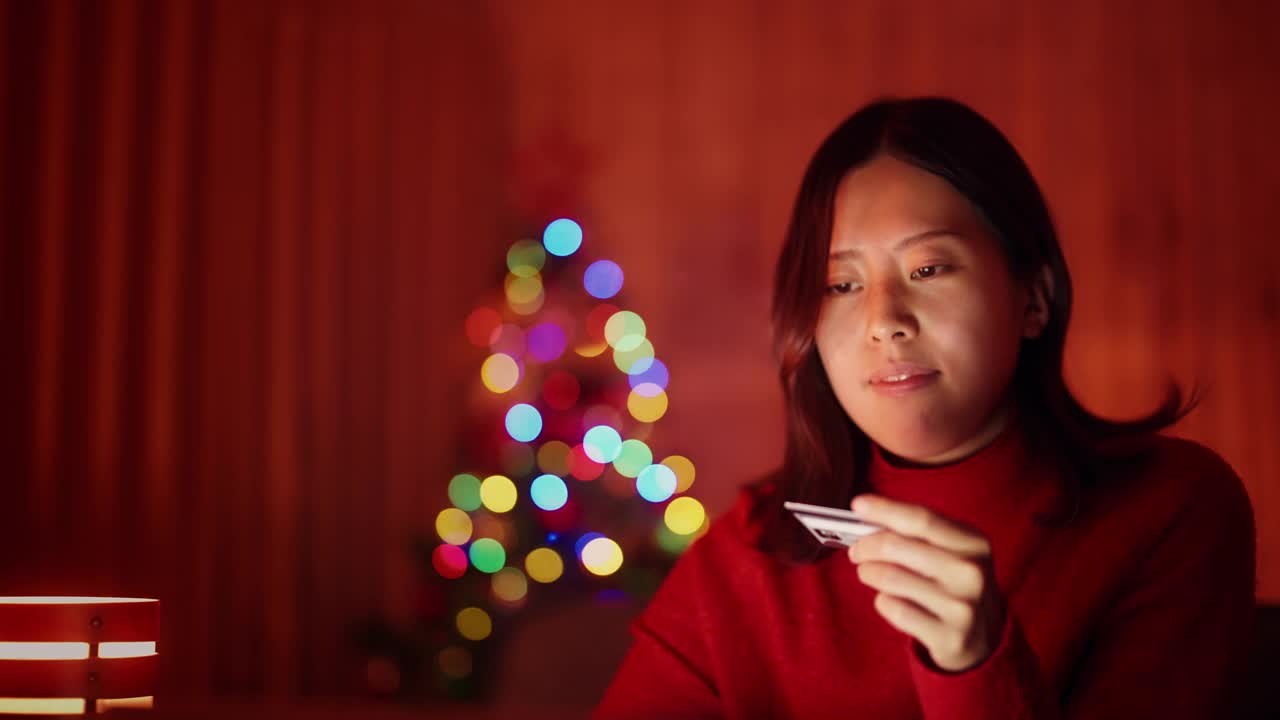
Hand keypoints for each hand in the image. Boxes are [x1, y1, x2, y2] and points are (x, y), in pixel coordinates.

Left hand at [846, 494, 1006, 672]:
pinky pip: (894, 609)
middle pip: (896, 546)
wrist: (983, 638)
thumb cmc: (954, 584)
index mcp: (974, 543)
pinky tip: (889, 600)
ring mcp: (962, 608)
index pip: (921, 518)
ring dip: (869, 573)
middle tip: (856, 551)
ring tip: (868, 573)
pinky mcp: (949, 638)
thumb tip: (868, 514)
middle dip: (866, 546)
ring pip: (890, 577)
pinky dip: (882, 601)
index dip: (885, 509)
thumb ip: (917, 533)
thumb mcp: (952, 552)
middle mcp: (972, 573)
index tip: (858, 504)